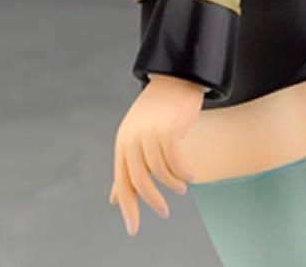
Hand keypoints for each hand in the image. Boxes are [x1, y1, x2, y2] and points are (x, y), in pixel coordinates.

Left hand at [110, 73, 203, 236]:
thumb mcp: (138, 137)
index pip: (122, 180)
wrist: (177, 76)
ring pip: (159, 172)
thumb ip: (128, 166)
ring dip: (172, 185)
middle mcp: (133, 137)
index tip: (133, 228)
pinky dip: (183, 172)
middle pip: (139, 180)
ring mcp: (150, 132)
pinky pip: (175, 161)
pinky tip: (191, 175)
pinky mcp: (168, 128)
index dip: (127, 206)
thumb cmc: (158, 110)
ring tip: (183, 187)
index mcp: (123, 140)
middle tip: (164, 213)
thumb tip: (114, 198)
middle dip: (152, 201)